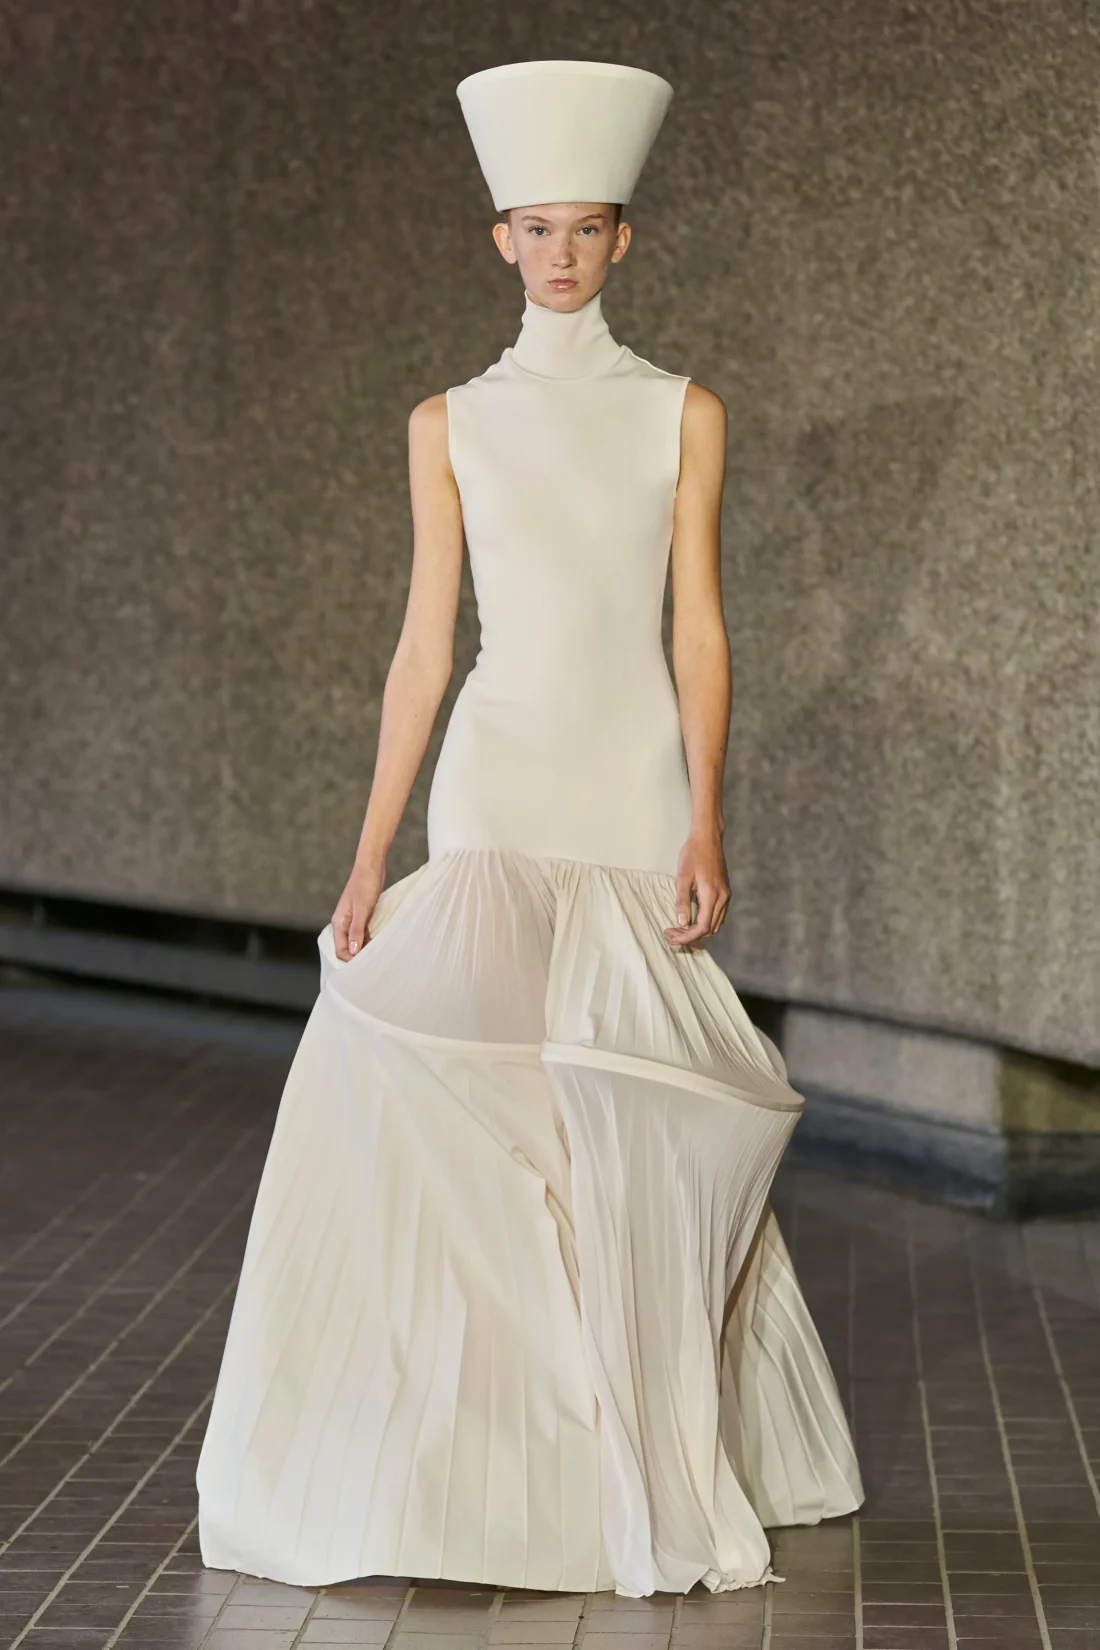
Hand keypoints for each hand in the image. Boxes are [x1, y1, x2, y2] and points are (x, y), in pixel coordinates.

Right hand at [331, 856, 385, 961]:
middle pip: (346, 947)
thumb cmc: (365, 884)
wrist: (371, 866)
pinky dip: (369, 939)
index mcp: (339, 922)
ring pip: (355, 941)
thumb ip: (357, 930)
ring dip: (364, 948)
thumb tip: (353, 951)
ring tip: (378, 955)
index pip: (340, 949)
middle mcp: (343, 923)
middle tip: (373, 963)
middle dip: (357, 956)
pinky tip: (379, 943)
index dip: (351, 959)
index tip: (365, 965)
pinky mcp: (362, 916)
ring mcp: (352, 919)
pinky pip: (363, 933)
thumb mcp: (362, 909)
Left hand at [664, 830, 730, 948]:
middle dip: (690, 936)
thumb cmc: (693, 854)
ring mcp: (726, 895)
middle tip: (672, 933)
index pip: (701, 927)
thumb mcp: (683, 876)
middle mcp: (722, 898)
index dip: (686, 937)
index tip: (671, 936)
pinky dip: (706, 922)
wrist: (708, 838)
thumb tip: (682, 922)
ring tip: (680, 929)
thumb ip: (682, 900)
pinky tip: (693, 918)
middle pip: (709, 929)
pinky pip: (719, 915)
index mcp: (712, 895)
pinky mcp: (725, 891)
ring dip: (699, 931)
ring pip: (715, 924)